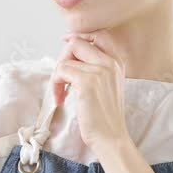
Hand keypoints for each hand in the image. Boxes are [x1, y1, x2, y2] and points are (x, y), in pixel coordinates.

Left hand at [52, 32, 129, 150]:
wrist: (111, 137)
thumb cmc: (105, 116)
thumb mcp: (107, 86)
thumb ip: (95, 69)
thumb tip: (71, 58)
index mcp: (116, 62)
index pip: (98, 35)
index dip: (79, 37)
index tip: (65, 43)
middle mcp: (110, 62)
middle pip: (77, 42)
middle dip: (63, 58)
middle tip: (61, 78)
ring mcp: (99, 70)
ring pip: (66, 58)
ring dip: (57, 75)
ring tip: (61, 92)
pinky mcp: (86, 82)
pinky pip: (61, 70)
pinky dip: (55, 85)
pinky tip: (61, 99)